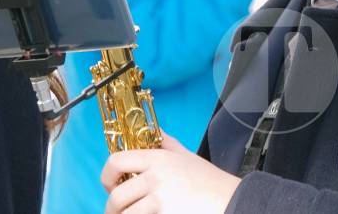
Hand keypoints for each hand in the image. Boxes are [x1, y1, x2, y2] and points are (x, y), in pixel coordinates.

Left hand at [102, 132, 239, 213]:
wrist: (231, 200)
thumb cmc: (210, 182)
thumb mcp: (187, 155)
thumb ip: (166, 143)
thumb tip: (153, 132)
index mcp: (158, 159)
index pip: (116, 162)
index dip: (106, 177)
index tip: (110, 186)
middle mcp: (155, 177)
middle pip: (117, 195)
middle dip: (113, 208)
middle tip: (118, 212)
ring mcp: (159, 199)